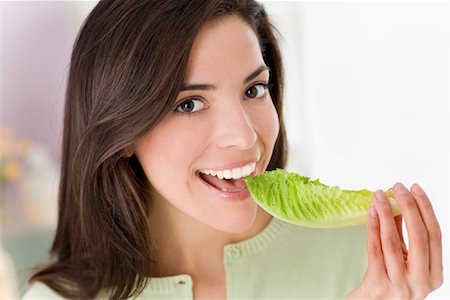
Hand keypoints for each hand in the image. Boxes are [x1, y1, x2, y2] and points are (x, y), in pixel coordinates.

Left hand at [346, 183, 442, 299]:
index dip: (426, 209)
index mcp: (433, 275)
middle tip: (398, 187)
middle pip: (419, 236)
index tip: (415, 188)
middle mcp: (421, 281)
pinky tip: (370, 212)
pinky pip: (375, 250)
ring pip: (393, 241)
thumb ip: (402, 234)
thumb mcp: (403, 260)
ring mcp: (400, 284)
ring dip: (386, 213)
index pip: (434, 235)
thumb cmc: (388, 281)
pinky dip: (372, 227)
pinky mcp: (378, 284)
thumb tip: (398, 202)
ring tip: (379, 196)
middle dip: (409, 207)